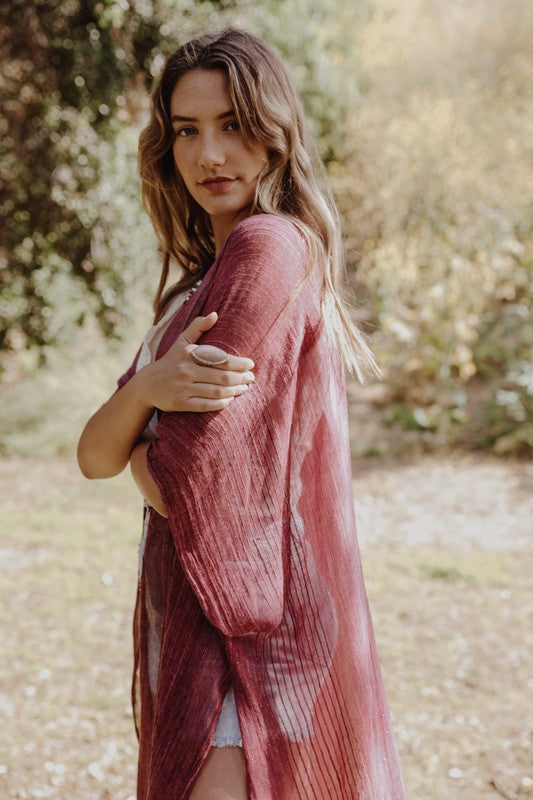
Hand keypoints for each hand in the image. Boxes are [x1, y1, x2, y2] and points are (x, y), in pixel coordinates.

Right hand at [134, 311, 255, 412]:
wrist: (147, 384)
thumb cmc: (170, 360)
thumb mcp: (182, 341)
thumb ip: (198, 326)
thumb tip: (215, 314)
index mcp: (189, 354)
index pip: (220, 359)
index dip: (239, 363)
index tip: (251, 364)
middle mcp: (186, 371)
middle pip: (222, 377)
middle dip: (241, 378)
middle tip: (251, 378)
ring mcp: (182, 388)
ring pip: (216, 392)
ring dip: (234, 391)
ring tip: (244, 388)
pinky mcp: (180, 403)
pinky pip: (206, 405)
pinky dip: (221, 403)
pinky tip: (229, 399)